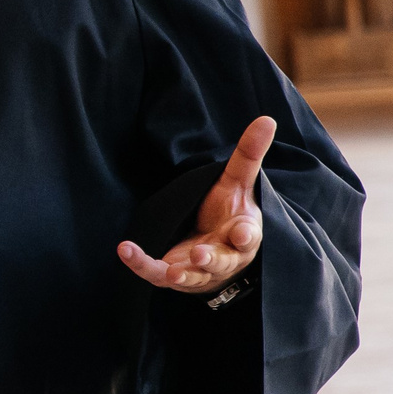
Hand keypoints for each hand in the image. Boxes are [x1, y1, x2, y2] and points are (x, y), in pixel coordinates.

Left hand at [118, 116, 273, 295]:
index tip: (242, 232)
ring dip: (182, 274)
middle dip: (212, 258)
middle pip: (221, 260)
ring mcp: (199, 271)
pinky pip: (155, 274)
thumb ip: (248, 155)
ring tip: (171, 272)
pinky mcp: (174, 275)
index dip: (245, 235)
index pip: (247, 236)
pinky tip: (125, 250)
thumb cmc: (229, 214)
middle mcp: (223, 257)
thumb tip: (267, 118)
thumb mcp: (237, 183)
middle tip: (202, 254)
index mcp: (243, 235)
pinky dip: (141, 265)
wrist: (216, 249)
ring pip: (191, 275)